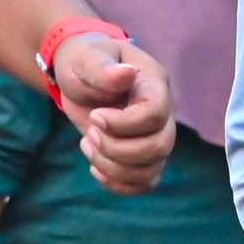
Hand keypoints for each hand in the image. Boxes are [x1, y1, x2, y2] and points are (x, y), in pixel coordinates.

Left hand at [51, 33, 175, 195]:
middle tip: (90, 132)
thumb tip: (127, 75)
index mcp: (154, 85)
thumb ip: (103, 69)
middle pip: (159, 146)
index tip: (95, 116)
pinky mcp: (143, 156)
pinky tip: (96, 168)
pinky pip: (145, 182)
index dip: (123, 124)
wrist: (81, 76)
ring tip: (88, 145)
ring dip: (113, 168)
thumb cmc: (84, 62)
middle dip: (116, 149)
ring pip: (152, 169)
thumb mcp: (86, 59)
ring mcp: (155, 136)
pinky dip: (119, 184)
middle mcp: (162, 114)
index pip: (154, 114)